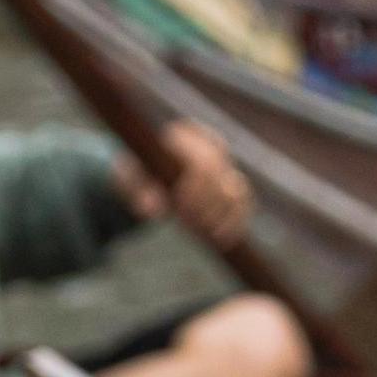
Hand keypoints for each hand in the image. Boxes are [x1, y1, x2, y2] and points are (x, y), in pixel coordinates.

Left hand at [118, 122, 252, 247]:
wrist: (150, 175)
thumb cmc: (139, 175)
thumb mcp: (132, 181)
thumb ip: (140, 192)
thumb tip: (151, 211)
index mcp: (185, 135)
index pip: (203, 164)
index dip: (196, 191)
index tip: (181, 211)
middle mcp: (211, 144)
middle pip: (221, 179)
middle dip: (207, 207)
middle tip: (189, 226)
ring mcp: (225, 163)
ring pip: (237, 191)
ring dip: (223, 218)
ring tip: (205, 235)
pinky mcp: (234, 182)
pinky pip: (244, 203)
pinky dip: (236, 222)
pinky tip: (224, 240)